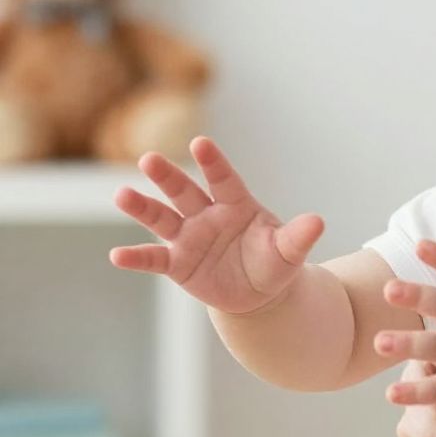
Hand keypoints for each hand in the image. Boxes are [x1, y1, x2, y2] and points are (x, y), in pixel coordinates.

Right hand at [109, 135, 324, 313]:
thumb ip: (298, 237)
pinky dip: (136, 258)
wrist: (258, 294)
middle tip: (148, 159)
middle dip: (167, 176)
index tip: (200, 143)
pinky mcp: (176, 262)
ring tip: (122, 195)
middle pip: (183, 190)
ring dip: (142, 207)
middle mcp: (206, 214)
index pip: (223, 178)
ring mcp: (188, 237)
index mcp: (235, 203)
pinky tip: (116, 257)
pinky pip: (154, 258)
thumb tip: (318, 222)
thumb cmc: (273, 263)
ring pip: (161, 217)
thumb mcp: (288, 252)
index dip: (213, 162)